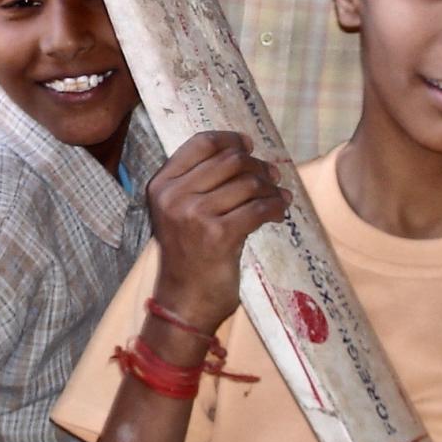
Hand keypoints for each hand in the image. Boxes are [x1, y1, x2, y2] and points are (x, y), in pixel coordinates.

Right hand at [147, 131, 289, 333]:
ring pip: (248, 183)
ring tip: (279, 197)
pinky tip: (280, 212)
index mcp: (162, 185)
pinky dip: (275, 208)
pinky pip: (258, 209)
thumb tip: (241, 150)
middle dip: (257, 165)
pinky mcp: (218, 235)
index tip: (248, 145)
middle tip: (272, 176)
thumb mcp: (179, 212)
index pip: (201, 144)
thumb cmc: (188, 256)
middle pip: (230, 160)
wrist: (184, 301)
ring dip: (271, 188)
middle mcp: (174, 196)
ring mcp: (194, 215)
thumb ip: (198, 181)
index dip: (230, 140)